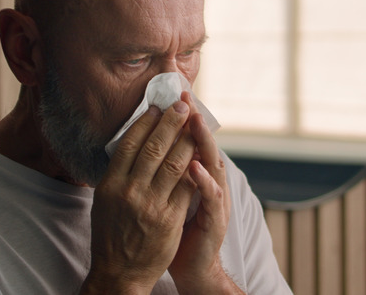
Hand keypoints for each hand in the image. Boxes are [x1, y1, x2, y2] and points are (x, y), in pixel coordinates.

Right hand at [81, 100, 199, 293]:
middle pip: (154, 147)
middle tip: (181, 105)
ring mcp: (151, 205)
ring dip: (187, 139)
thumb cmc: (110, 235)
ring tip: (194, 123)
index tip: (156, 107)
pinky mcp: (170, 219)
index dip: (145, 122)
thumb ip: (116, 174)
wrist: (119, 273)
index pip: (129, 144)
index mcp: (110, 184)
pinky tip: (200, 154)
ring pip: (174, 163)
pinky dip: (195, 168)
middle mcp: (130, 192)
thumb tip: (129, 145)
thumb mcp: (103, 201)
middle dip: (170, 122)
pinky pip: (186, 187)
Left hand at [168, 93, 241, 293]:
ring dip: (202, 141)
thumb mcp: (170, 197)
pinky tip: (194, 166)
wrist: (193, 269)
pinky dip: (203, 180)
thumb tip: (150, 146)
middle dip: (193, 120)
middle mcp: (209, 184)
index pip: (190, 141)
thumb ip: (167, 173)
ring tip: (194, 120)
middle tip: (185, 97)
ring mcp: (215, 201)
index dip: (183, 119)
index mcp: (197, 177)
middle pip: (202, 145)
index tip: (173, 96)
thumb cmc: (177, 231)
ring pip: (212, 165)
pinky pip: (210, 197)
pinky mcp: (215, 219)